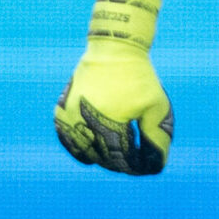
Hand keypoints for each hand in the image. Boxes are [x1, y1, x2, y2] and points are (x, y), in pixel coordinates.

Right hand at [53, 0, 173, 174]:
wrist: (113, 50)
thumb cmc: (140, 79)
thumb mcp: (156, 107)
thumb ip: (156, 137)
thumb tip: (157, 165)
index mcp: (110, 123)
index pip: (122, 160)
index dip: (136, 167)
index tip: (147, 167)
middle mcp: (85, 123)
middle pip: (103, 158)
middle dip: (121, 164)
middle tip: (135, 163)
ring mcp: (69, 118)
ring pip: (84, 153)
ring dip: (101, 158)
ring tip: (118, 155)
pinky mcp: (61, 112)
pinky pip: (68, 141)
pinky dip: (81, 149)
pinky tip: (96, 151)